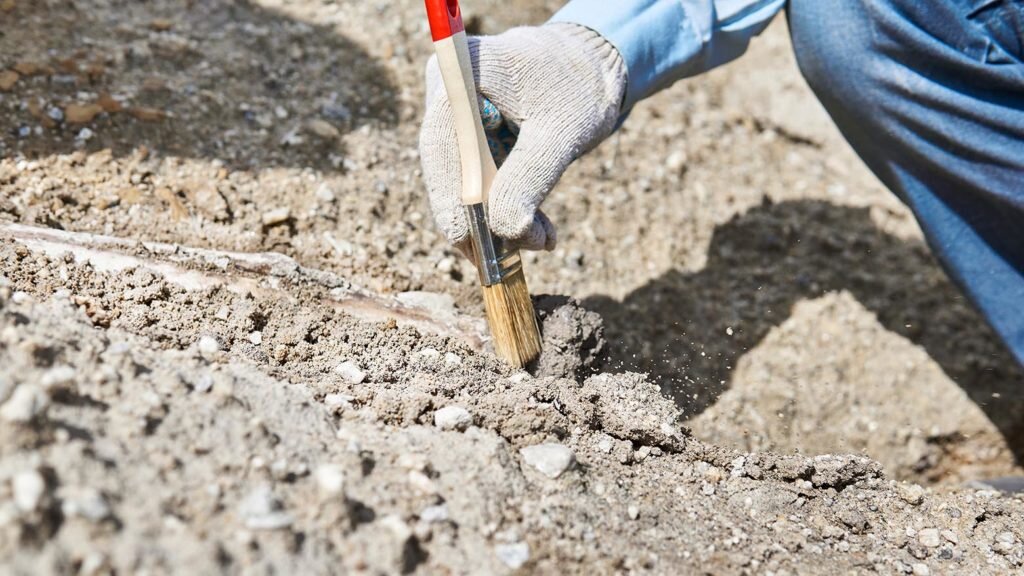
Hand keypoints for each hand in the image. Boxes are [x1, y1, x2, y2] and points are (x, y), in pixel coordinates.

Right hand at [419, 22, 625, 250]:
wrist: (595, 65)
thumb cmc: (581, 87)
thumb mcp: (561, 134)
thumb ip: (530, 179)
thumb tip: (505, 232)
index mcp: (460, 75)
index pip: (442, 149)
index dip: (451, 201)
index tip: (469, 245)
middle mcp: (447, 92)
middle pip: (447, 169)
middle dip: (482, 217)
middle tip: (516, 254)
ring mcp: (455, 113)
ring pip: (462, 180)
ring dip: (499, 217)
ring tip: (542, 238)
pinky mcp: (469, 133)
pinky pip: (478, 178)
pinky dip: (505, 204)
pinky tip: (537, 227)